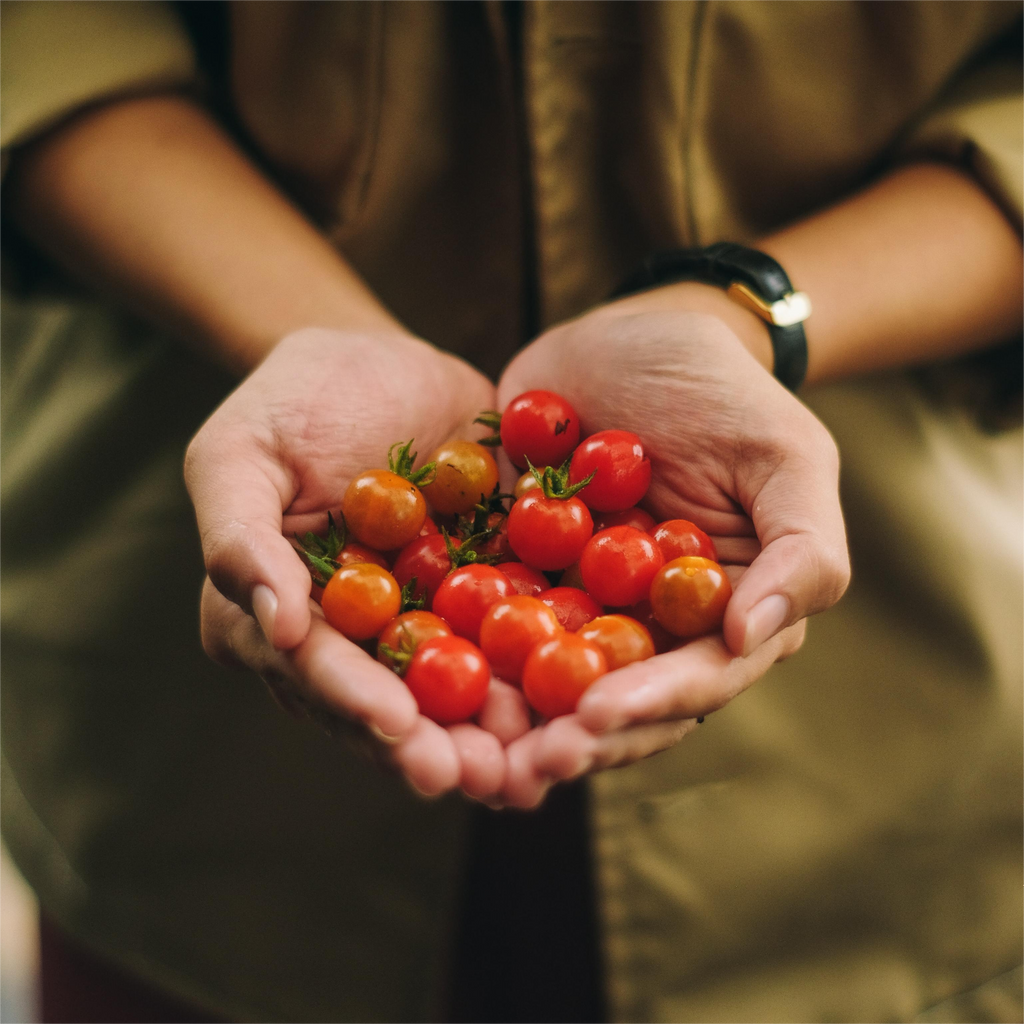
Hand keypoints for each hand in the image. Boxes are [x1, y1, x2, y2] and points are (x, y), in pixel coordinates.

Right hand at [185, 327, 522, 798]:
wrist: (383, 362)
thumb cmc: (293, 401)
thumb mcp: (239, 453)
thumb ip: (241, 538)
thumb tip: (274, 627)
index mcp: (282, 618)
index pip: (314, 670)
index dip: (354, 701)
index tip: (397, 726)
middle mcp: (353, 639)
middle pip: (389, 704)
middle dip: (433, 746)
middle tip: (478, 776)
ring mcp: (423, 623)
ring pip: (455, 692)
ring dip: (494, 733)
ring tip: (534, 763)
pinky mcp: (483, 596)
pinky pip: (513, 638)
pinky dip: (543, 670)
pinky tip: (581, 697)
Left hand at [494, 292, 849, 804]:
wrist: (632, 334)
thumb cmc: (723, 391)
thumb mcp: (786, 457)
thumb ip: (801, 550)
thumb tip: (751, 637)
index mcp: (721, 614)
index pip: (693, 680)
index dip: (647, 706)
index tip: (594, 719)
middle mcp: (649, 625)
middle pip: (612, 701)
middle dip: (568, 737)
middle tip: (518, 765)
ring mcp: (578, 602)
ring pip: (544, 678)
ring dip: (508, 719)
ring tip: (465, 750)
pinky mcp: (517, 570)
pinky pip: (486, 618)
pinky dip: (459, 647)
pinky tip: (421, 672)